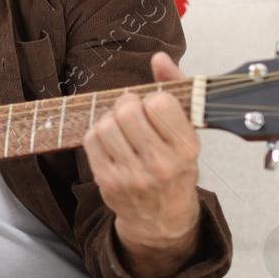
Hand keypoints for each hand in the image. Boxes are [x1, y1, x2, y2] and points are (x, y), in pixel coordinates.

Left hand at [83, 52, 201, 277]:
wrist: (162, 219)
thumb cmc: (175, 169)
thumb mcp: (186, 133)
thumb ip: (175, 90)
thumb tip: (159, 57)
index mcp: (186, 148)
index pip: (160, 103)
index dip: (152, 98)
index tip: (154, 107)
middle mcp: (161, 164)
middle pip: (128, 111)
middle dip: (126, 103)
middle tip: (132, 111)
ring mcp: (133, 176)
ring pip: (106, 124)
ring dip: (110, 118)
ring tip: (121, 127)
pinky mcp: (108, 182)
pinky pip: (91, 141)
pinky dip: (97, 134)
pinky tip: (110, 141)